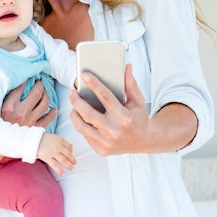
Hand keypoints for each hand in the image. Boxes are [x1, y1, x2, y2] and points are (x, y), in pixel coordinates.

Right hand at [1, 80, 56, 127]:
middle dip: (40, 85)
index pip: (21, 86)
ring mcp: (29, 121)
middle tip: (40, 82)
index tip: (29, 76)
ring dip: (46, 96)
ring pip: (44, 104)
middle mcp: (21, 112)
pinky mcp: (34, 129)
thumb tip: (12, 83)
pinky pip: (47, 120)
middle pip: (36, 93)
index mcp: (9, 105)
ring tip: (45, 93)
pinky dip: (52, 114)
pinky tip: (54, 109)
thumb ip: (5, 97)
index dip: (27, 79)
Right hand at [37, 133, 75, 175]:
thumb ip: (62, 142)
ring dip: (68, 165)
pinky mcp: (47, 157)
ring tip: (71, 168)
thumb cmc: (45, 139)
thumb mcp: (55, 137)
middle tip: (75, 163)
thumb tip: (71, 149)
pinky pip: (55, 165)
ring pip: (63, 160)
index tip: (72, 156)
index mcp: (60, 140)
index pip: (69, 147)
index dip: (72, 152)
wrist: (33, 140)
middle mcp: (57, 146)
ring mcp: (52, 152)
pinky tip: (62, 173)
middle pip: (68, 154)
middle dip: (72, 159)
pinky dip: (59, 170)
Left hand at [69, 64, 197, 154]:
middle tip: (72, 92)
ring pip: (82, 126)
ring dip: (74, 113)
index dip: (94, 84)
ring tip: (73, 104)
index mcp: (124, 117)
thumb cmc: (139, 118)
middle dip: (76, 100)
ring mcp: (107, 143)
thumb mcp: (137, 100)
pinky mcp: (101, 150)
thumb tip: (126, 66)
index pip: (106, 97)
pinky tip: (80, 116)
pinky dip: (81, 125)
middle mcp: (114, 131)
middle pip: (88, 113)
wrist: (145, 141)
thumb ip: (130, 83)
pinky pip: (85, 136)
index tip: (85, 75)